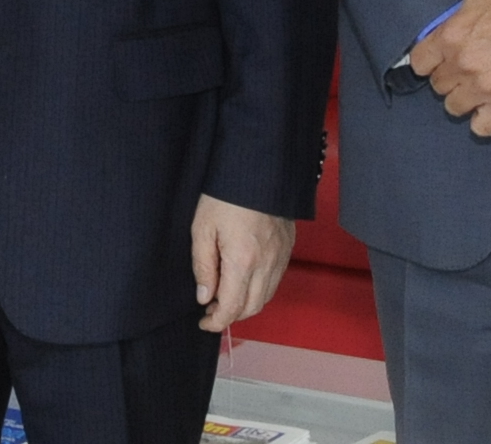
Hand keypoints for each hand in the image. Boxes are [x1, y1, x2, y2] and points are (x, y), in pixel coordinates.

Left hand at [190, 195, 296, 331]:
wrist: (257, 168)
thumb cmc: (225, 194)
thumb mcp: (202, 229)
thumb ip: (203, 267)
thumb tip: (205, 297)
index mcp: (243, 261)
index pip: (232, 308)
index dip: (215, 322)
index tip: (204, 321)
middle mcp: (267, 264)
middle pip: (251, 308)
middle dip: (231, 315)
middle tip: (211, 307)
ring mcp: (281, 256)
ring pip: (266, 297)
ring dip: (246, 304)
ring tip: (227, 293)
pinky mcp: (287, 247)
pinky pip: (276, 280)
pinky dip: (260, 288)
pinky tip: (245, 278)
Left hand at [407, 0, 490, 136]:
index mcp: (451, 35)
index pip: (418, 63)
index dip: (429, 62)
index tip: (442, 58)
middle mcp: (462, 64)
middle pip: (438, 86)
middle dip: (449, 79)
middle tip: (466, 72)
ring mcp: (483, 87)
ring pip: (455, 107)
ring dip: (464, 100)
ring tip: (479, 89)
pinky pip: (481, 126)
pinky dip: (485, 120)